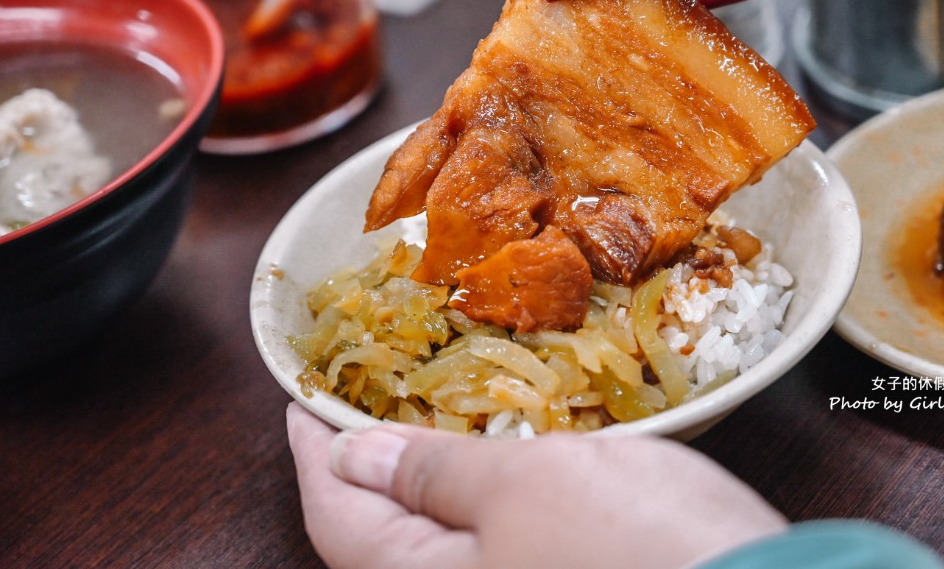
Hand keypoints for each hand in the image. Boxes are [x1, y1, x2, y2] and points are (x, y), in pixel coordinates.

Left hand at [286, 403, 787, 568]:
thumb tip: (351, 457)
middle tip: (366, 390)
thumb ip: (431, 475)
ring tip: (425, 410)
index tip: (302, 394)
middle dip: (365, 461)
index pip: (334, 518)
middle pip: (378, 537)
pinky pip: (490, 545)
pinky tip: (497, 454)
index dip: (311, 449)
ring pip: (438, 541)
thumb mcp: (526, 488)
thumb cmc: (640, 552)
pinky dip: (481, 496)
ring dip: (425, 475)